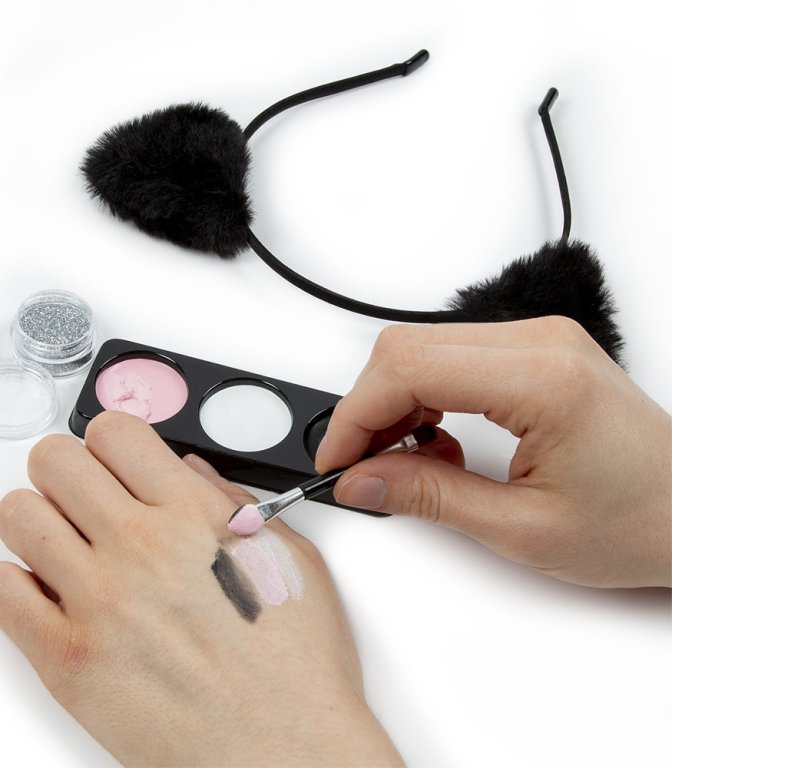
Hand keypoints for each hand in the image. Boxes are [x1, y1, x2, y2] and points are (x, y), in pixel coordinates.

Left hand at [0, 412, 401, 765]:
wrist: (284, 753)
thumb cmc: (297, 671)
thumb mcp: (290, 560)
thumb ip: (231, 505)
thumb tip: (186, 472)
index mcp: (193, 517)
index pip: (112, 429)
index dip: (109, 442)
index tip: (114, 463)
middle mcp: (139, 547)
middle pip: (53, 459)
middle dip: (66, 473)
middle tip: (85, 502)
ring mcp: (96, 603)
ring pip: (16, 514)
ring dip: (37, 524)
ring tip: (65, 550)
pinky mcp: (64, 659)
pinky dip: (13, 586)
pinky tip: (49, 599)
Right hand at [315, 317, 670, 587]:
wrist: (696, 514)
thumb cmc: (638, 521)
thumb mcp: (520, 528)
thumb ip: (428, 497)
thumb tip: (360, 480)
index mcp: (540, 377)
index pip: (409, 367)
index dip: (356, 414)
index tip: (337, 459)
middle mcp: (539, 342)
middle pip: (407, 347)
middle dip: (368, 407)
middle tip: (360, 465)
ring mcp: (540, 341)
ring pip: (425, 348)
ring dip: (396, 403)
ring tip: (402, 462)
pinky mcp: (538, 352)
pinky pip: (455, 357)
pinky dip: (426, 397)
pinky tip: (435, 444)